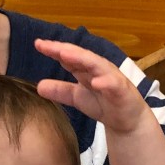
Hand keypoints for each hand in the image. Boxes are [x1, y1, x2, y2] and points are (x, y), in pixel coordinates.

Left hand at [34, 38, 152, 136]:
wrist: (126, 120)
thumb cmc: (103, 103)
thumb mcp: (77, 97)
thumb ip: (60, 91)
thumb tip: (38, 86)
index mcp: (87, 68)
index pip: (69, 56)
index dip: (54, 50)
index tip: (38, 44)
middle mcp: (98, 68)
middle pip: (80, 56)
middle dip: (64, 49)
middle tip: (47, 45)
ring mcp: (111, 77)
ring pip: (96, 64)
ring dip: (81, 58)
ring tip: (64, 55)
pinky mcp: (122, 90)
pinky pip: (113, 84)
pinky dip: (104, 82)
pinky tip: (95, 82)